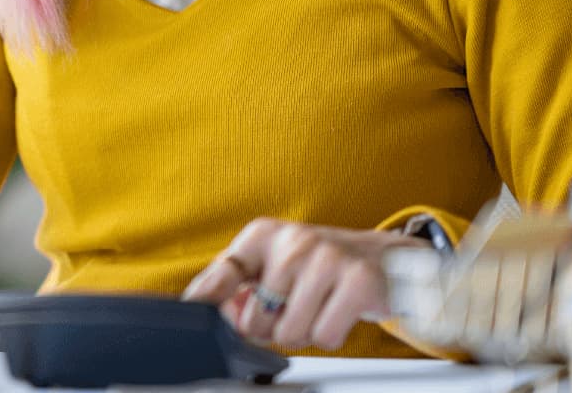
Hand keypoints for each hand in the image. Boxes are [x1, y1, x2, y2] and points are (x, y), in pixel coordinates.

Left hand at [181, 218, 427, 351]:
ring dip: (304, 333)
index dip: (205, 300)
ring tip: (318, 307)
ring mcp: (327, 259)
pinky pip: (325, 337)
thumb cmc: (316, 265)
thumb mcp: (272, 262)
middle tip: (293, 308)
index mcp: (263, 234)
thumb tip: (211, 309)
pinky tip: (338, 311)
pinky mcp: (358, 281)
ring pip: (291, 333)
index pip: (223, 273)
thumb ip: (234, 285)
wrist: (379, 258)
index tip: (193, 312)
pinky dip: (331, 335)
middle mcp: (293, 241)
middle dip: (272, 328)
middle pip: (256, 321)